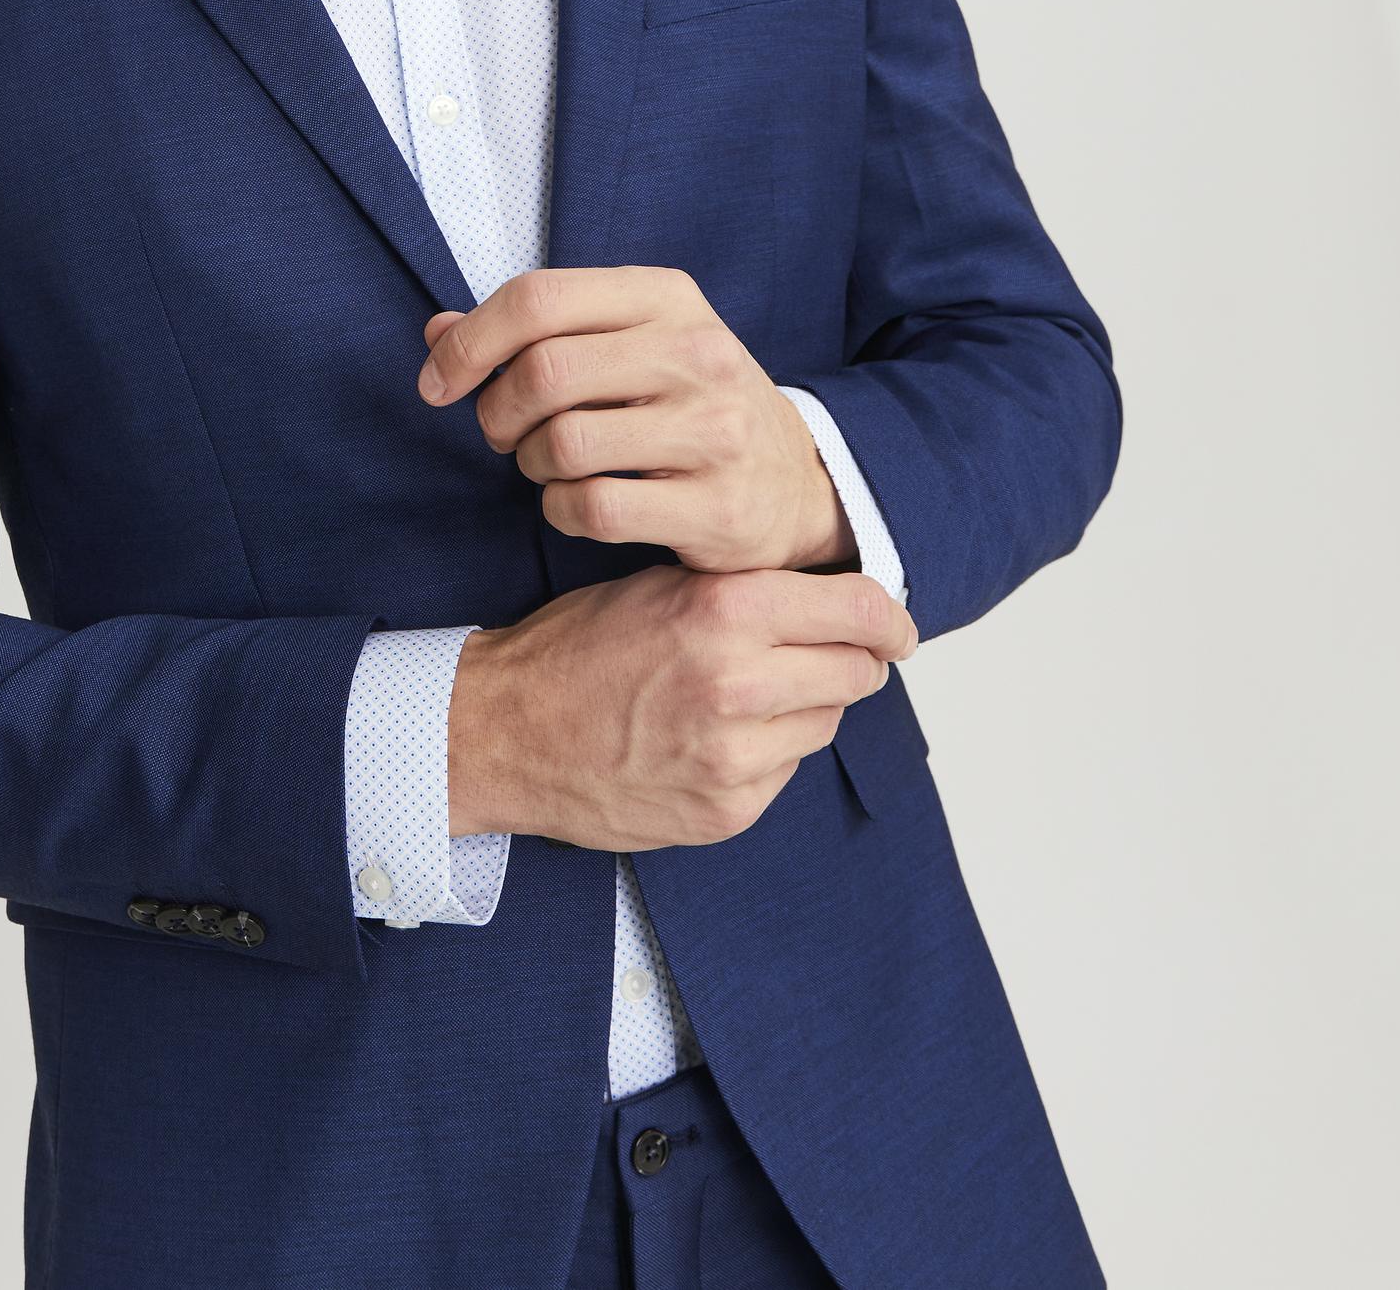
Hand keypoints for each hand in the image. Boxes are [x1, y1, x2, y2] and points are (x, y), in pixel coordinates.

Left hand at [418, 265, 857, 574]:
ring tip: (546, 466)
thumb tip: (437, 333)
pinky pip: (592, 508)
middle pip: (543, 371)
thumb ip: (536, 332)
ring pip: (562, 443)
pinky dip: (560, 511)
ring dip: (529, 464)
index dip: (469, 341)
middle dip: (495, 410)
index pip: (538, 297)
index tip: (438, 381)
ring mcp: (714, 431)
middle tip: (500, 433)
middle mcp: (698, 353)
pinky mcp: (716, 507)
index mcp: (667, 297)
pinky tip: (575, 503)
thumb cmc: (689, 402)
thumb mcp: (628, 343)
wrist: (797, 479)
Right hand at [447, 563, 917, 847]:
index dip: (888, 616)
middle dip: (848, 659)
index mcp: (724, 610)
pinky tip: (716, 736)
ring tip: (746, 692)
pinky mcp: (726, 810)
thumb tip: (836, 600)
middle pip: (856, 671)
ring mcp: (734, 756)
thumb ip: (747, 590)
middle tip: (822, 652)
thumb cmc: (578, 649)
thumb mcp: (660, 588)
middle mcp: (737, 683)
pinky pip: (785, 771)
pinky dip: (768, 752)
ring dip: (804, 705)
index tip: (895, 623)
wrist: (504, 732)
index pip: (858, 609)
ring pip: (824, 722)